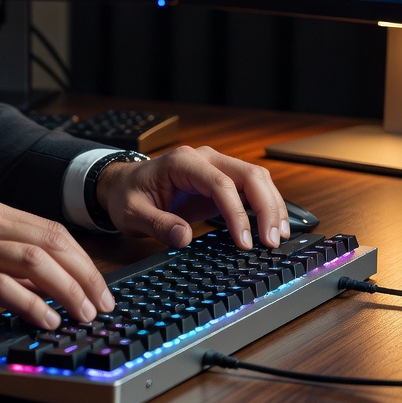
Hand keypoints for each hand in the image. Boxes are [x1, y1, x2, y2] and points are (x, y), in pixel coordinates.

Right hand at [0, 199, 114, 329]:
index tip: (100, 287)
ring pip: (34, 260)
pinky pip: (3, 286)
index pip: (52, 229)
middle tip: (103, 304)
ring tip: (84, 315)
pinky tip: (48, 320)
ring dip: (68, 289)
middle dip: (85, 275)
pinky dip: (33, 303)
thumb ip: (3, 259)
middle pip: (51, 242)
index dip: (83, 260)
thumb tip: (48, 283)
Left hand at [95, 145, 287, 249]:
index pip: (220, 183)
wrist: (124, 185)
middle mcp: (204, 159)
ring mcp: (215, 168)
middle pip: (248, 174)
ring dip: (272, 205)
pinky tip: (272, 227)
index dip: (237, 213)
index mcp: (182, 162)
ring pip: (256, 179)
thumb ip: (157, 224)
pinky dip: (265, 206)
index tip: (245, 243)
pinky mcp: (221, 181)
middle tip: (271, 242)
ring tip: (278, 237)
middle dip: (266, 207)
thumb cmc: (128, 196)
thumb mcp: (133, 214)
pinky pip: (250, 189)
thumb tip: (184, 237)